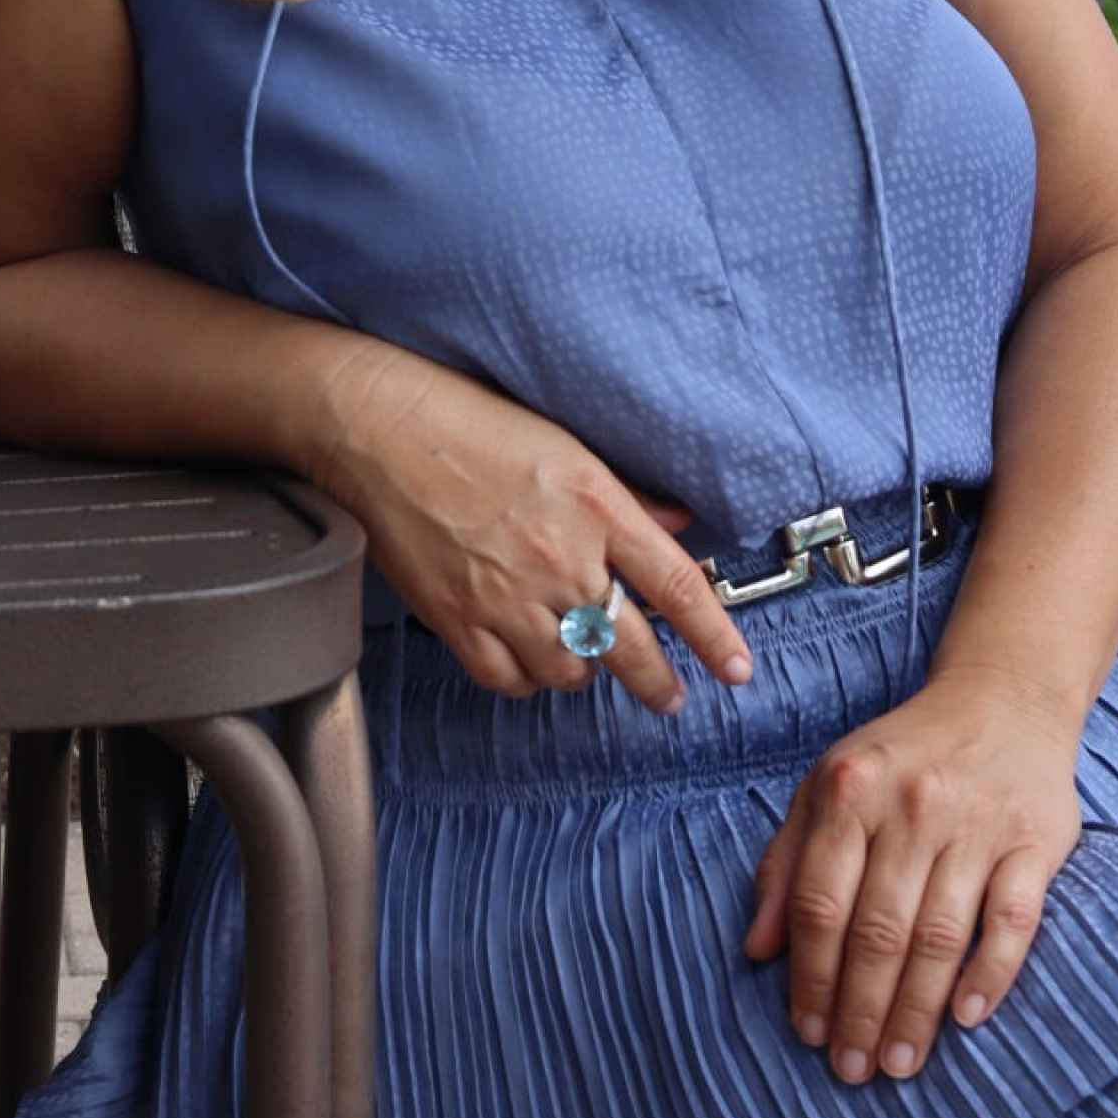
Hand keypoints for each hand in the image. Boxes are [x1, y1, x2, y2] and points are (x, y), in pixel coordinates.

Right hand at [314, 340, 754, 713]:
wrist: (381, 429)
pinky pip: (509, 680)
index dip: (714, 635)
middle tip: (670, 698)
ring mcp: (508, 596)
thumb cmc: (470, 420)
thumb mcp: (567, 445)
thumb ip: (626, 495)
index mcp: (595, 507)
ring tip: (583, 658)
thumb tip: (677, 521)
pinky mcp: (458, 620)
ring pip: (569, 671)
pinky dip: (526, 679)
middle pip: (629, 646)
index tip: (737, 669)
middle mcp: (561, 559)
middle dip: (658, 683)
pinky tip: (530, 662)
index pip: (675, 584)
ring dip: (584, 672)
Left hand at [742, 668, 1081, 1082]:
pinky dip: (990, 973)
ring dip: (916, 1010)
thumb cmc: (902, 755)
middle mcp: (911, 805)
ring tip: (899, 1063)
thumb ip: (787, 862)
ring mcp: (976, 823)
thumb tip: (757, 947)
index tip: (808, 1031)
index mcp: (851, 789)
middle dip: (861, 1009)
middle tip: (852, 1069)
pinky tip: (968, 1019)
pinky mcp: (1035, 840)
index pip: (821, 901)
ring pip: (939, 934)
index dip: (811, 975)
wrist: (1002, 698)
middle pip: (877, 929)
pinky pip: (1012, 920)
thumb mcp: (827, 786)